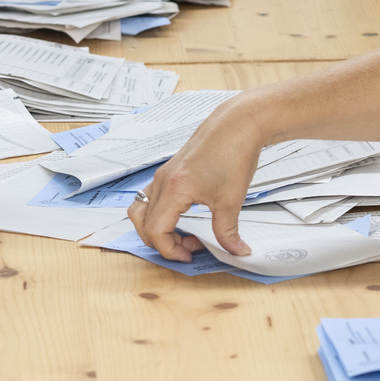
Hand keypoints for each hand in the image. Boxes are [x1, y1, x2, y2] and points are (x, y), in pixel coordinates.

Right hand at [128, 92, 266, 260]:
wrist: (237, 124)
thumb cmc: (233, 152)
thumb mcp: (231, 200)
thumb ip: (228, 232)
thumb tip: (235, 251)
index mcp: (173, 190)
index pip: (155, 231)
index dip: (170, 250)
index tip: (189, 256)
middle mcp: (162, 182)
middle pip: (142, 223)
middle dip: (162, 242)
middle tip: (188, 248)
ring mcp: (163, 175)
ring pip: (142, 210)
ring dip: (156, 228)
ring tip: (183, 234)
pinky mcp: (169, 171)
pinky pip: (152, 198)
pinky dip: (161, 214)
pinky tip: (185, 216)